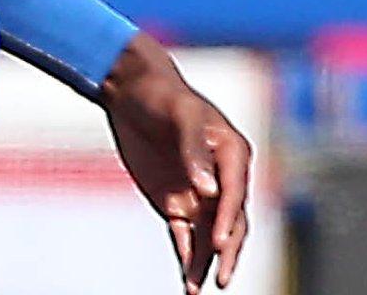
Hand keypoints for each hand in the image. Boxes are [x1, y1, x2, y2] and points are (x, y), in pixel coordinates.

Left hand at [100, 33, 251, 292]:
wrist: (132, 92)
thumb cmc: (162, 96)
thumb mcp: (180, 114)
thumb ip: (194, 149)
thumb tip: (208, 190)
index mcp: (233, 155)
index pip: (235, 193)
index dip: (229, 219)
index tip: (220, 242)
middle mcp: (222, 180)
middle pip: (231, 223)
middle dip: (226, 252)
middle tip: (220, 279)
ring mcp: (200, 195)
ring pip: (209, 237)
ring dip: (206, 263)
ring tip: (200, 290)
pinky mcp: (177, 204)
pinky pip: (185, 237)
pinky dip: (187, 258)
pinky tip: (187, 281)